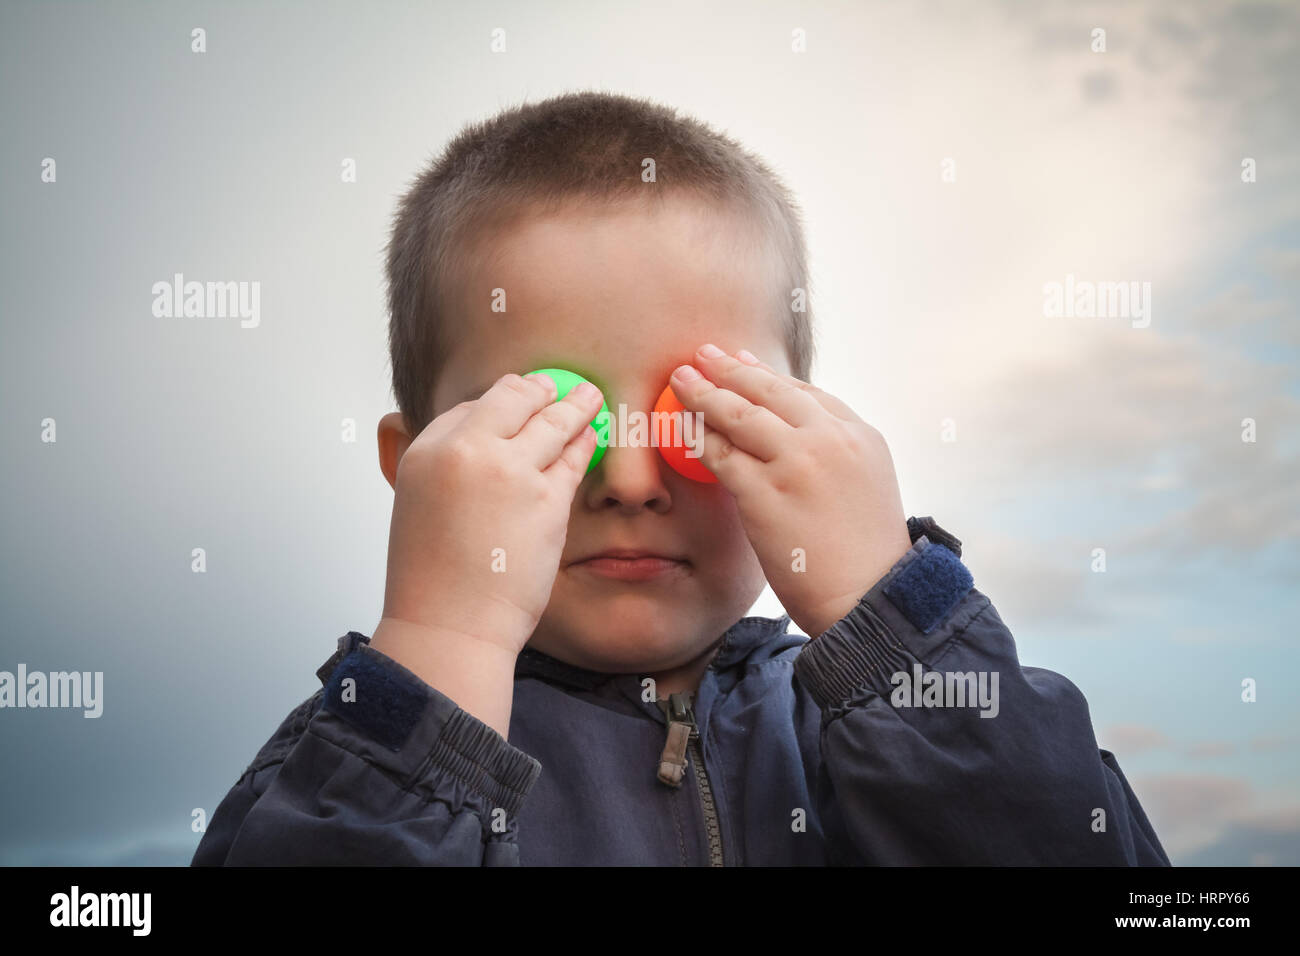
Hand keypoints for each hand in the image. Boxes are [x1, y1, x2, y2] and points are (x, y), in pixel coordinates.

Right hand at [380, 372, 602, 657]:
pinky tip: (593, 434)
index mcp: (424, 451)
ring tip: (591, 396)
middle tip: (556, 385)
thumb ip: (445, 470)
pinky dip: (586, 441)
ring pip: (552, 419)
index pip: (469, 408)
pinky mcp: (547, 498)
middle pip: (512, 397)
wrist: (448, 626)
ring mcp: (511, 471)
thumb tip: (478, 445)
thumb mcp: (419, 506)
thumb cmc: (432, 579)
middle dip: (538, 389)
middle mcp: (466, 450)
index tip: (515, 400)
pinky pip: (575, 456)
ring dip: (575, 404)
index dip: (497, 404)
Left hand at [670, 344, 911, 637]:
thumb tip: (791, 435)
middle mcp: (830, 439)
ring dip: (705, 393)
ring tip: (681, 379)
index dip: (765, 375)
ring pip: (739, 415)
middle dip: (730, 369)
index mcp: (860, 435)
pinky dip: (696, 437)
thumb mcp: (867, 484)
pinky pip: (720, 455)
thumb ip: (835, 453)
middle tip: (702, 355)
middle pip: (769, 392)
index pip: (804, 393)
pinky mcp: (765, 492)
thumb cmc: (865, 553)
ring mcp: (797, 463)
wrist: (870, 595)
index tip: (740, 361)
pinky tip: (679, 427)